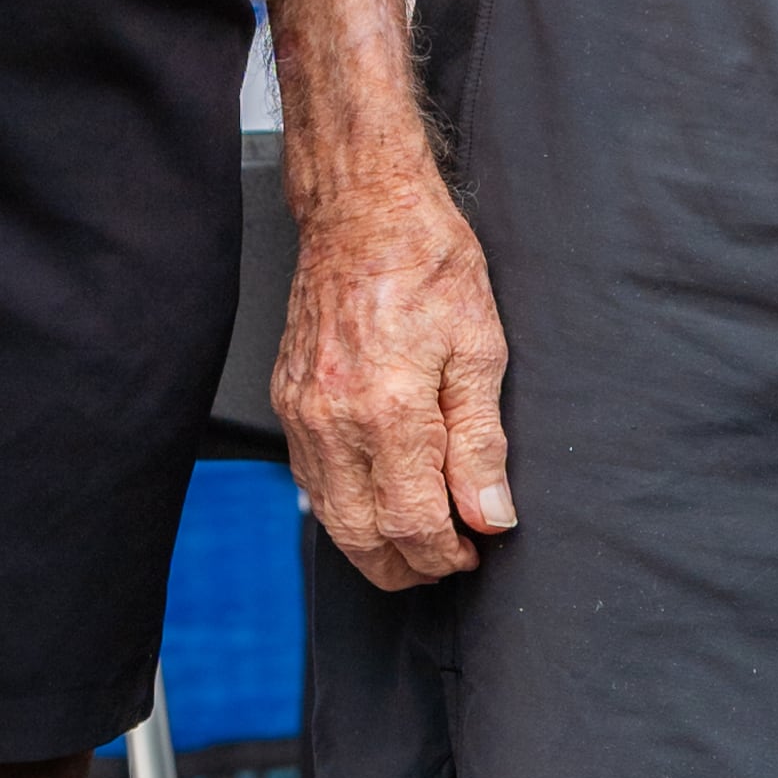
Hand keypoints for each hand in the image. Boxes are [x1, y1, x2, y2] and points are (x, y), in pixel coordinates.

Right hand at [276, 147, 513, 588]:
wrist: (363, 211)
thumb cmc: (425, 263)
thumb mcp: (480, 349)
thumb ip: (481, 444)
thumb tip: (490, 514)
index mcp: (388, 408)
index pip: (413, 523)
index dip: (447, 554)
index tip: (474, 551)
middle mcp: (333, 418)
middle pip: (363, 536)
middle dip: (409, 567)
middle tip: (449, 560)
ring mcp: (301, 412)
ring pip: (330, 516)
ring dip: (373, 545)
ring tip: (419, 541)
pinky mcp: (287, 400)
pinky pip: (310, 478)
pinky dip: (343, 506)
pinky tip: (376, 500)